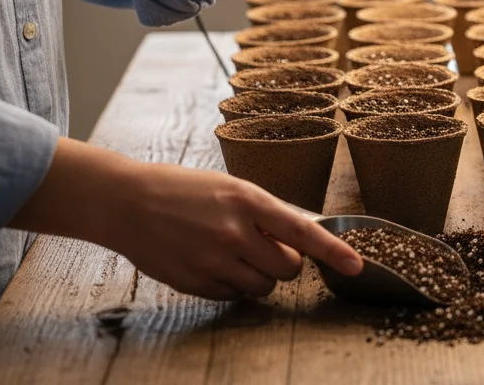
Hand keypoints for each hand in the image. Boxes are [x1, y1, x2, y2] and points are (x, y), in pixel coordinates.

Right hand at [104, 163, 362, 298]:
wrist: (126, 202)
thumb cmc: (183, 190)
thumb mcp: (232, 188)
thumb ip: (266, 214)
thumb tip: (301, 240)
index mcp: (247, 200)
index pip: (302, 231)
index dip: (333, 251)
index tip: (357, 265)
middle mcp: (233, 232)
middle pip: (288, 268)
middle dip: (286, 262)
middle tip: (265, 246)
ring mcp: (212, 260)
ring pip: (262, 287)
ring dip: (259, 276)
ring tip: (235, 252)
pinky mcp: (194, 281)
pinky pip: (232, 295)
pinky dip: (232, 285)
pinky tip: (212, 262)